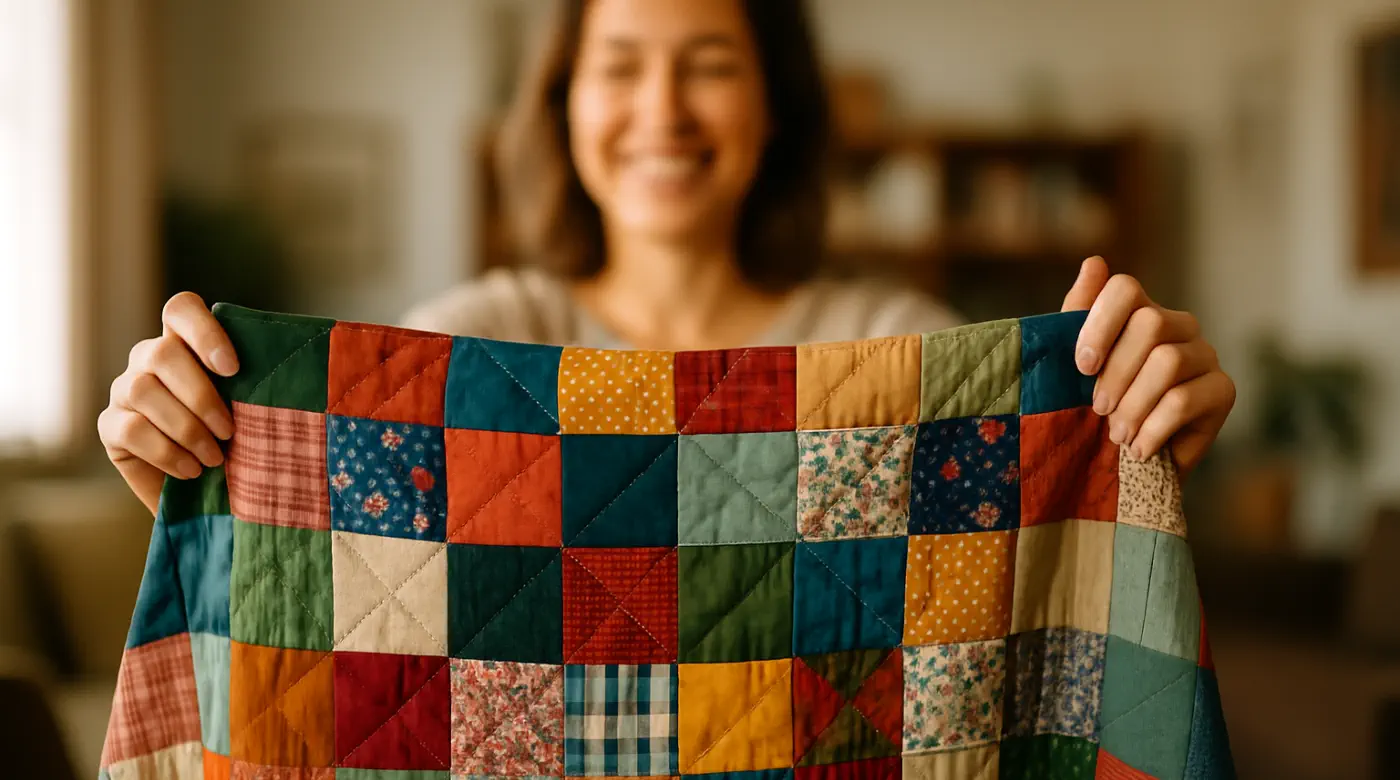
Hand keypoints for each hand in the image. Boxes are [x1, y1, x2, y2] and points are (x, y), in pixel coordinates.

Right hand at [98, 292, 239, 513]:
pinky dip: (166, 452)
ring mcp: (123, 389)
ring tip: (214, 459)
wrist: (207, 493)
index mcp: (185, 343)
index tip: (233, 368)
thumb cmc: (238, 443)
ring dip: (185, 428)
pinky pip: (130, 429)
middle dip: (201, 395)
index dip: (204, 332)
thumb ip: (261, 387)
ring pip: (143, 390)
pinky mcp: (109, 426)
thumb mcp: (253, 412)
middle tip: (229, 431)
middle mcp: (148, 359)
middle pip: (162, 353)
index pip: (181, 309)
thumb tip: (303, 375)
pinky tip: (191, 470)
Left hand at [1061, 257, 1234, 477]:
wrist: (1127, 462)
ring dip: (1132, 405)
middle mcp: (1180, 325)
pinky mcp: (1223, 390)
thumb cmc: (1100, 407)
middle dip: (1115, 372)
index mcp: (1141, 311)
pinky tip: (1138, 449)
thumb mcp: (1077, 363)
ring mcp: (1205, 355)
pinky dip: (1152, 429)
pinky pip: (1184, 400)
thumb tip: (1094, 261)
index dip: (1100, 323)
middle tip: (1097, 409)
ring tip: (1117, 434)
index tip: (1081, 366)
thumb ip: (1079, 313)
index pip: (1126, 289)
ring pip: (1167, 363)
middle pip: (1150, 324)